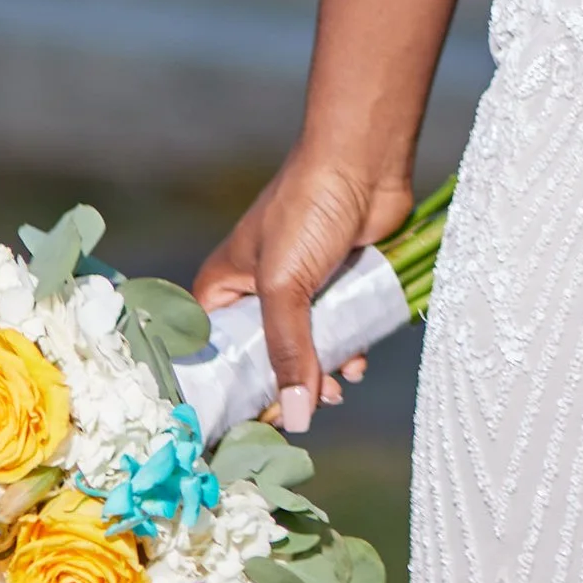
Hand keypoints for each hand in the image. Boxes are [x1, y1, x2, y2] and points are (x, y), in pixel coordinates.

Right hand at [194, 146, 412, 435]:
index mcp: (223, 287)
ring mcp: (299, 290)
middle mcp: (256, 292)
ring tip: (338, 383)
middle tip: (310, 406)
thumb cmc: (308, 209)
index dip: (236, 390)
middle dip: (289, 385)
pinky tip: (357, 360)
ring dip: (322, 373)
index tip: (261, 421)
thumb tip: (296, 417)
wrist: (364, 161)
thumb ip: (287, 351)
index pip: (217, 354)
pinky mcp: (336, 286)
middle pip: (264, 359)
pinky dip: (346, 351)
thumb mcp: (285, 285)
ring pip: (305, 350)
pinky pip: (337, 334)